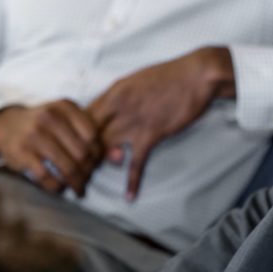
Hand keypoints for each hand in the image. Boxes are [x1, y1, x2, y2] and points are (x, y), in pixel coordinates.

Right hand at [0, 100, 102, 195]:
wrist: (6, 124)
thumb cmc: (43, 123)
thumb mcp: (62, 114)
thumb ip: (83, 127)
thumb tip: (106, 156)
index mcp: (64, 107)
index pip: (92, 134)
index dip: (98, 153)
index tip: (97, 164)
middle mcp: (50, 118)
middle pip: (81, 153)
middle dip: (88, 171)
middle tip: (88, 180)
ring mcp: (34, 135)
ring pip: (67, 167)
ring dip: (76, 183)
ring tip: (79, 189)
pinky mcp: (21, 153)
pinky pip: (46, 176)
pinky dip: (57, 186)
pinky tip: (60, 188)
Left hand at [88, 46, 234, 199]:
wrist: (196, 75)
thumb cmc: (168, 76)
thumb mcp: (135, 80)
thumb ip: (119, 97)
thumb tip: (107, 111)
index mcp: (113, 92)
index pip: (82, 116)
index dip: (75, 133)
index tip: (76, 146)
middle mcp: (118, 107)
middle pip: (88, 135)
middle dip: (82, 154)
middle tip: (80, 169)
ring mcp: (134, 121)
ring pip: (105, 150)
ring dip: (100, 166)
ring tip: (93, 180)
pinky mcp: (152, 134)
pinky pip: (136, 163)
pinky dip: (132, 182)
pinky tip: (130, 196)